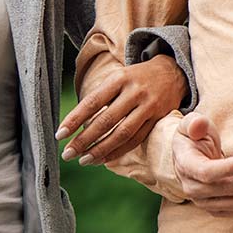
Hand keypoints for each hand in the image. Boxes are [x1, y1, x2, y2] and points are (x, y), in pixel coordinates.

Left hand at [57, 57, 187, 163]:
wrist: (172, 72)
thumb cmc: (135, 78)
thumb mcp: (117, 78)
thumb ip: (101, 97)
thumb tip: (75, 124)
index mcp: (119, 79)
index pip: (92, 102)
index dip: (74, 120)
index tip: (59, 135)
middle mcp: (134, 92)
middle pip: (105, 121)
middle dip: (84, 140)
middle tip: (67, 154)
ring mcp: (148, 107)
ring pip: (121, 134)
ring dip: (100, 150)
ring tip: (84, 160)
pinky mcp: (158, 119)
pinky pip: (136, 140)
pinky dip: (119, 151)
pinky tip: (104, 159)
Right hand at [166, 112, 232, 213]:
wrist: (189, 157)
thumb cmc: (193, 137)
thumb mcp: (190, 124)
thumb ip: (196, 122)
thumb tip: (199, 124)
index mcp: (185, 165)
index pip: (207, 173)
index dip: (230, 168)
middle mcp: (191, 188)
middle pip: (227, 188)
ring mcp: (203, 202)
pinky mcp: (215, 210)